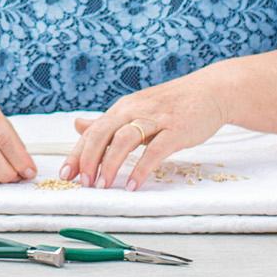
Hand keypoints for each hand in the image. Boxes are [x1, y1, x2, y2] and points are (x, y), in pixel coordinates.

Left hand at [67, 71, 231, 189]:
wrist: (210, 91)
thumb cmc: (172, 104)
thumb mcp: (136, 109)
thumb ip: (108, 122)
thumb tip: (77, 125)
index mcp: (123, 109)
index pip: (93, 131)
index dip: (77, 153)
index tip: (65, 174)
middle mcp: (134, 111)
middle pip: (103, 133)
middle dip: (89, 159)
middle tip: (83, 182)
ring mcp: (156, 119)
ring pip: (125, 139)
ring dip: (110, 164)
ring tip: (103, 185)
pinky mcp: (176, 130)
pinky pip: (155, 150)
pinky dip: (142, 168)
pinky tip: (133, 184)